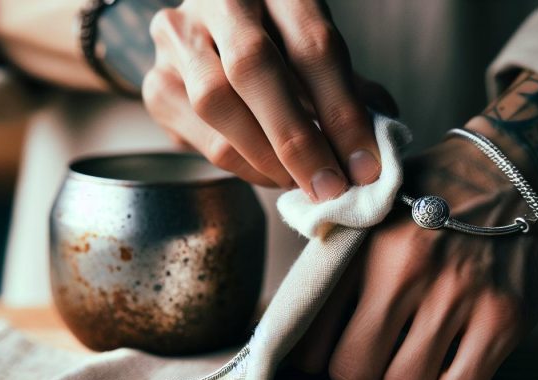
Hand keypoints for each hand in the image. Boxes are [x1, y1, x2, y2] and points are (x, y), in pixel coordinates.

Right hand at [142, 0, 391, 198]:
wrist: (211, 36)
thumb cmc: (279, 44)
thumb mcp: (316, 48)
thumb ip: (347, 88)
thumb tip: (381, 144)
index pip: (312, 45)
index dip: (342, 111)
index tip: (366, 164)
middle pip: (253, 68)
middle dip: (297, 139)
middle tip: (329, 186)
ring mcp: (177, 36)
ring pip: (216, 104)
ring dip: (266, 158)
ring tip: (301, 183)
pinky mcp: (156, 81)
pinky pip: (200, 136)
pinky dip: (242, 165)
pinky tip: (270, 174)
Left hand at [289, 138, 537, 379]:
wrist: (511, 169)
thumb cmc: (425, 200)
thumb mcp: (367, 214)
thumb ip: (330, 264)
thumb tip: (286, 324)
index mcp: (360, 247)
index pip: (309, 338)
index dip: (315, 358)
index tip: (328, 351)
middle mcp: (404, 270)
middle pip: (354, 373)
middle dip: (358, 374)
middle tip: (372, 356)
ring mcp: (458, 295)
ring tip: (413, 356)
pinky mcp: (505, 317)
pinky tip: (451, 364)